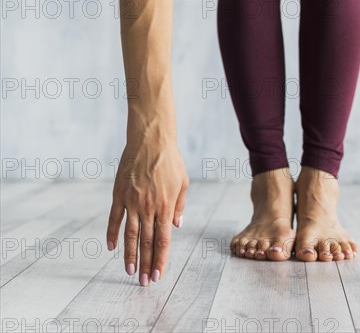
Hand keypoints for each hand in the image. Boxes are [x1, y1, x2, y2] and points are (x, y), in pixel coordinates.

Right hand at [106, 139, 188, 285]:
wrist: (151, 140)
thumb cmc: (171, 161)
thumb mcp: (183, 183)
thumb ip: (179, 206)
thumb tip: (177, 226)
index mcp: (166, 207)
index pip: (163, 240)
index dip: (161, 259)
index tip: (158, 274)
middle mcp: (148, 207)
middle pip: (147, 242)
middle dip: (146, 264)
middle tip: (144, 282)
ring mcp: (132, 201)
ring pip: (130, 234)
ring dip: (129, 255)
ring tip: (130, 272)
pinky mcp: (119, 194)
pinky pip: (115, 218)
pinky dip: (112, 233)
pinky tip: (112, 248)